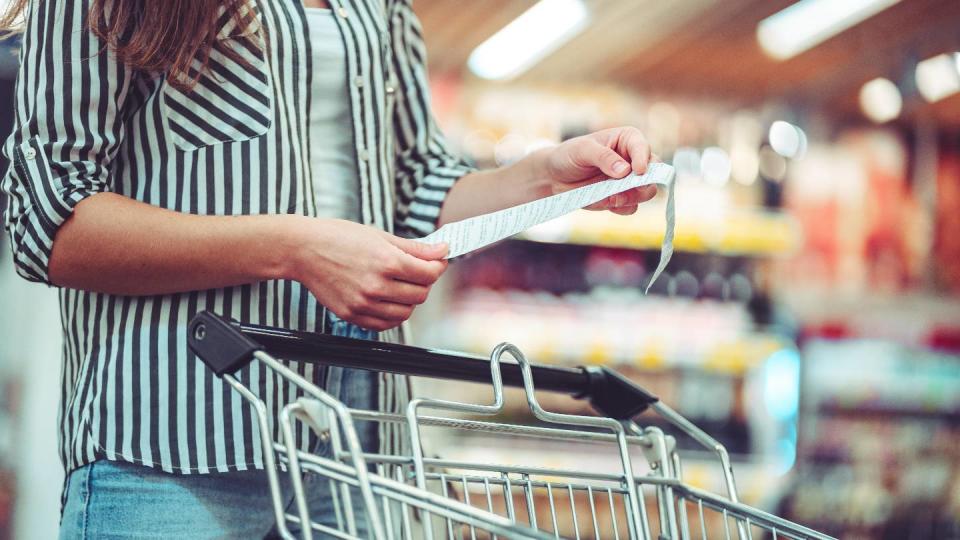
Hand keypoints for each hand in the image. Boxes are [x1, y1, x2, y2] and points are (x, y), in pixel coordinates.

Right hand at [289, 217, 447, 330]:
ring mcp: (364, 303)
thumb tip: (441, 251)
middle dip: (425, 283)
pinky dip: (393, 315)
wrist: (303, 250)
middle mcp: (377, 286)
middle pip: (420, 295)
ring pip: (405, 313)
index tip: (437, 262)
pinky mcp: (352, 315)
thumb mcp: (380, 235)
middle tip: (418, 272)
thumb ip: (414, 248)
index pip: (429, 274)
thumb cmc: (338, 238)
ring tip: (401, 285)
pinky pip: (385, 324)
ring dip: (410, 300)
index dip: (438, 267)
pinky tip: (389, 300)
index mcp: (387, 261)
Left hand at [539, 126, 658, 214]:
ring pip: (645, 193)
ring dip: (631, 198)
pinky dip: (620, 208)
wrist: (554, 176)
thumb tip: (625, 170)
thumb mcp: (582, 150)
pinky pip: (630, 207)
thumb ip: (603, 157)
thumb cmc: (569, 155)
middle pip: (653, 173)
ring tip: (611, 198)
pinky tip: (604, 202)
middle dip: (643, 184)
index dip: (643, 160)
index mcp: (627, 140)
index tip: (637, 172)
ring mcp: (629, 181)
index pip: (643, 148)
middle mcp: (633, 160)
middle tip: (624, 191)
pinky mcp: (621, 198)